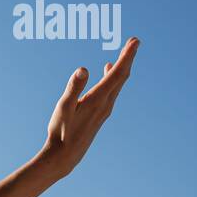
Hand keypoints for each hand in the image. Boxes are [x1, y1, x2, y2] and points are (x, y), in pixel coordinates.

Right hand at [41, 36, 139, 178]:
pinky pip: (111, 91)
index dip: (127, 56)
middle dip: (128, 58)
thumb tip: (83, 68)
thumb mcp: (63, 107)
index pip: (117, 74)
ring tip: (124, 54)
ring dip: (121, 68)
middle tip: (134, 41)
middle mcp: (106, 104)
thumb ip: (73, 87)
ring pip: (117, 84)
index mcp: (98, 99)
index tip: (135, 41)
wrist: (65, 155)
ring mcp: (104, 109)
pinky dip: (113, 78)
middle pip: (121, 77)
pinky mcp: (100, 113)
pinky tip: (107, 74)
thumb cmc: (61, 132)